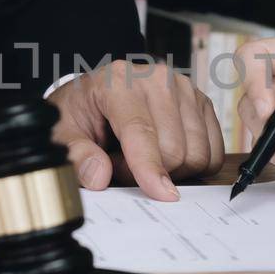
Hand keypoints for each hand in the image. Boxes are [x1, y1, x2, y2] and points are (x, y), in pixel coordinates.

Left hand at [48, 59, 223, 200]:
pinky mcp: (202, 102)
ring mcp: (185, 88)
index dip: (150, 168)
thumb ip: (75, 155)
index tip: (161, 195)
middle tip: (120, 161)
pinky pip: (213, 153)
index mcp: (119, 82)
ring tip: (141, 154)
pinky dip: (191, 164)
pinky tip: (165, 151)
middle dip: (148, 171)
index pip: (141, 132)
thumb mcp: (61, 133)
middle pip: (174, 150)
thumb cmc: (80, 113)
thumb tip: (98, 176)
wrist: (96, 92)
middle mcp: (158, 79)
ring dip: (170, 169)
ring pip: (197, 154)